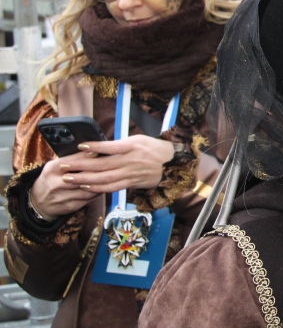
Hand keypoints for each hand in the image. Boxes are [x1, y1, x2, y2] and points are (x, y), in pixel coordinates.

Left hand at [30, 135, 174, 218]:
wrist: (174, 163)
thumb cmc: (154, 148)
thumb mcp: (138, 139)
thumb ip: (118, 144)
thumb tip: (97, 148)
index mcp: (132, 146)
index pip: (110, 147)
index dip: (94, 147)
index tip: (79, 146)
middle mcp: (131, 160)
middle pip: (102, 165)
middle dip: (81, 166)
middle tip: (64, 167)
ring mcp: (131, 173)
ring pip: (105, 178)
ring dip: (85, 179)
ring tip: (69, 179)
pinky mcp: (132, 183)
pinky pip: (113, 187)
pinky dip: (98, 188)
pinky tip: (86, 187)